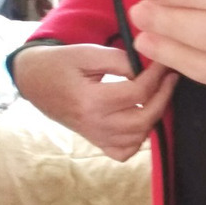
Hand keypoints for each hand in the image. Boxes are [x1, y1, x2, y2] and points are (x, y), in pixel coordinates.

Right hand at [12, 44, 177, 160]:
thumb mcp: (88, 53)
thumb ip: (120, 60)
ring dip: (154, 116)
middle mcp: (94, 124)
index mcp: (91, 100)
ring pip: (139, 137)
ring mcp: (95, 137)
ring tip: (158, 95)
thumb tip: (148, 69)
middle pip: (144, 119)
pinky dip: (138, 140)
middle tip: (170, 79)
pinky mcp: (96, 142)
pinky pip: (125, 152)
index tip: (165, 63)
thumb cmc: (61, 63)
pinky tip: (140, 120)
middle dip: (163, 98)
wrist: (35, 80)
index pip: (137, 92)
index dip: (157, 76)